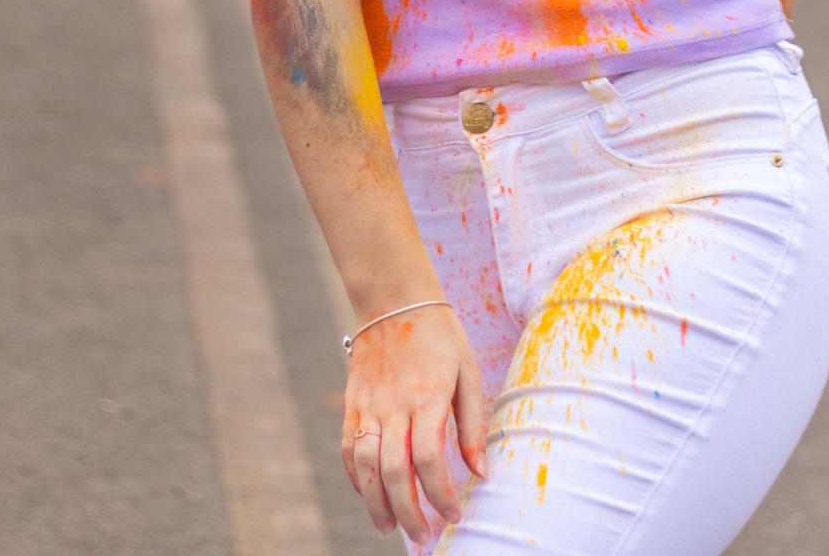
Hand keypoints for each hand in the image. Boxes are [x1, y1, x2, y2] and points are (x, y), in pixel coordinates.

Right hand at [341, 305, 486, 544]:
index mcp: (427, 396)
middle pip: (393, 471)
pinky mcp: (352, 403)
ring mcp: (368, 404)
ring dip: (375, 503)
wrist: (394, 298)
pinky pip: (348, 448)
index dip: (440, 495)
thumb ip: (472, 424)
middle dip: (408, 512)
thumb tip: (480, 472)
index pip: (428, 460)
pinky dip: (355, 478)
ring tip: (389, 528)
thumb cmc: (440, 335)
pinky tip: (368, 495)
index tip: (453, 514)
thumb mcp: (468, 372)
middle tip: (423, 537)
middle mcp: (394, 404)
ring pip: (364, 465)